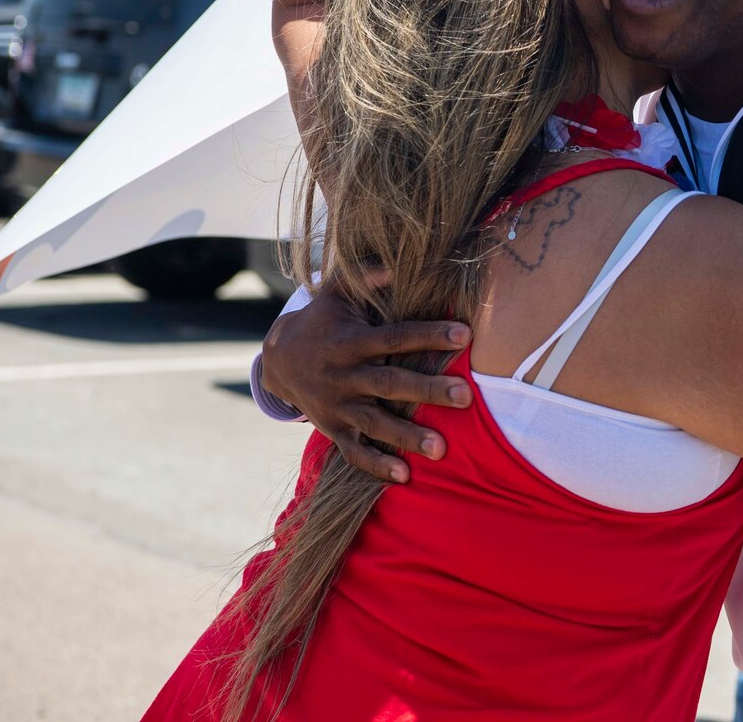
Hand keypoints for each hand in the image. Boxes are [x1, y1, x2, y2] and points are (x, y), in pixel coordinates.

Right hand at [261, 275, 473, 482]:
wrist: (276, 361)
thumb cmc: (322, 320)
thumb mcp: (336, 292)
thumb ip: (364, 276)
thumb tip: (396, 265)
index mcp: (349, 342)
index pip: (394, 337)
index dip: (428, 335)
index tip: (464, 335)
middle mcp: (344, 376)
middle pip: (390, 384)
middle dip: (427, 391)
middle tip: (466, 397)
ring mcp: (338, 407)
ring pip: (375, 424)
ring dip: (407, 437)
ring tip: (442, 449)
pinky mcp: (333, 430)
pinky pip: (354, 452)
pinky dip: (376, 466)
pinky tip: (404, 477)